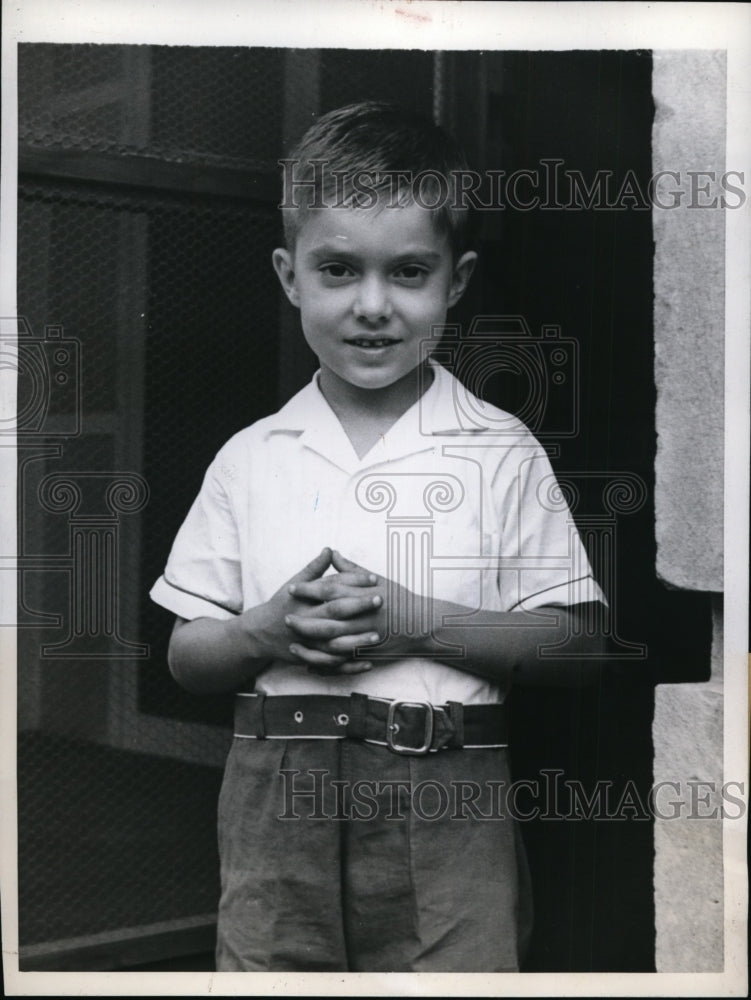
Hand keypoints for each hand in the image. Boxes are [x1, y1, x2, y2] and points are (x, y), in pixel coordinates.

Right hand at [243, 548, 377, 674]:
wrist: (261, 633)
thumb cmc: (282, 604)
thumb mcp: (295, 583)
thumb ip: (314, 568)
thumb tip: (329, 549)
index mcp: (304, 599)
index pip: (331, 587)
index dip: (352, 581)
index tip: (374, 578)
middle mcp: (305, 619)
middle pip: (334, 612)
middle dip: (357, 606)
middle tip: (380, 599)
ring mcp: (307, 641)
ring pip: (334, 642)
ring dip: (356, 640)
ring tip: (377, 636)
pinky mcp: (310, 657)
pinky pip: (331, 664)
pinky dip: (349, 665)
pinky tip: (368, 662)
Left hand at [285, 550, 424, 672]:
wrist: (422, 624)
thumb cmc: (400, 599)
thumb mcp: (377, 579)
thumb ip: (351, 569)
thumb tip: (332, 553)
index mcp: (363, 594)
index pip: (331, 589)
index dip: (310, 589)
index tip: (292, 589)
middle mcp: (364, 615)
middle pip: (329, 617)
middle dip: (305, 619)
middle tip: (285, 618)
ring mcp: (366, 636)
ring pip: (334, 642)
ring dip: (312, 643)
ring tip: (293, 643)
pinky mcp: (369, 653)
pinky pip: (344, 661)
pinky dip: (327, 664)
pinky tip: (312, 664)